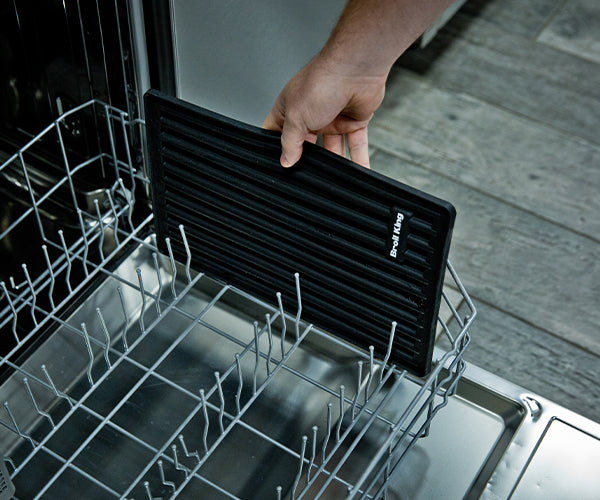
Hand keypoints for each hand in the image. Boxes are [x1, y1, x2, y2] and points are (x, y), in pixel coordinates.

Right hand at [262, 54, 385, 168]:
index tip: (278, 168)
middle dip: (307, 161)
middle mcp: (310, 115)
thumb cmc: (321, 83)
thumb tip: (285, 161)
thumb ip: (290, 142)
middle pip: (306, 145)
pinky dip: (358, 158)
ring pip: (332, 149)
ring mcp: (332, 119)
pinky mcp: (353, 121)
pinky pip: (355, 144)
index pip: (277, 133)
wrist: (356, 69)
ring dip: (333, 163)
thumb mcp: (296, 117)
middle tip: (306, 180)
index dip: (276, 150)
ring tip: (332, 180)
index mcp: (290, 110)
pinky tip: (358, 173)